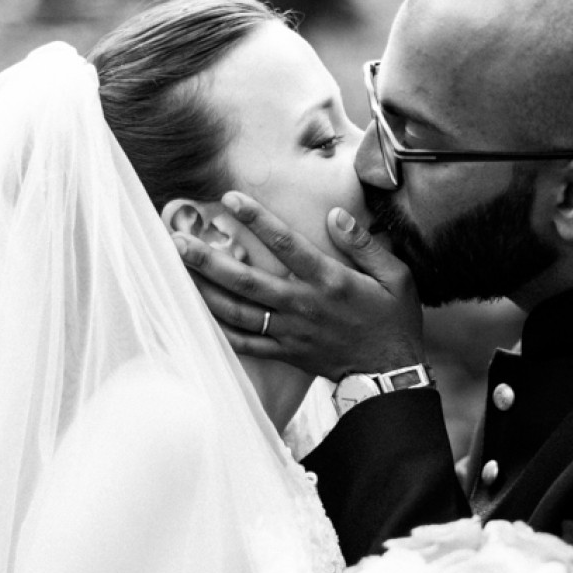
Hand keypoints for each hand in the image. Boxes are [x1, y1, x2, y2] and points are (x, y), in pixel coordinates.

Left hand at [173, 192, 425, 379]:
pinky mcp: (285, 352)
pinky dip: (218, 328)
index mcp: (329, 281)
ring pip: (237, 311)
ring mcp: (290, 331)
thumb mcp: (395, 276)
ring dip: (204, 289)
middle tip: (178, 239)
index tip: (229, 198)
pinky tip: (197, 312)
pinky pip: (244, 343)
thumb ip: (363, 244)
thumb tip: (335, 215)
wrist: (391, 374)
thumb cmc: (394, 319)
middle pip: (246, 279)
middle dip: (209, 258)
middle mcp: (303, 305)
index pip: (285, 243)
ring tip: (177, 270)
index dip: (256, 218)